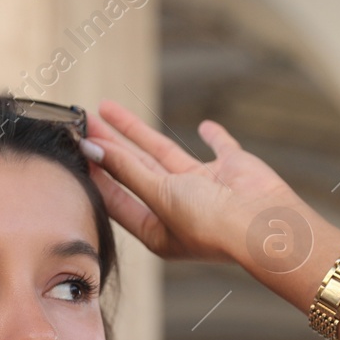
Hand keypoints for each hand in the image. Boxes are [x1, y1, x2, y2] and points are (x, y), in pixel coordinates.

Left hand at [82, 99, 313, 269]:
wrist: (263, 222)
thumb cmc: (209, 224)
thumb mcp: (158, 195)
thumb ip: (127, 170)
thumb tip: (93, 148)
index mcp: (157, 229)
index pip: (117, 197)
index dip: (96, 172)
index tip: (76, 149)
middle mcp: (178, 209)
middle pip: (133, 170)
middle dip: (108, 146)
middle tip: (85, 121)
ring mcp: (204, 188)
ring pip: (162, 153)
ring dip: (135, 133)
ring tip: (108, 110)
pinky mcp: (230, 169)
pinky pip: (220, 148)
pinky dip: (214, 137)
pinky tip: (204, 126)